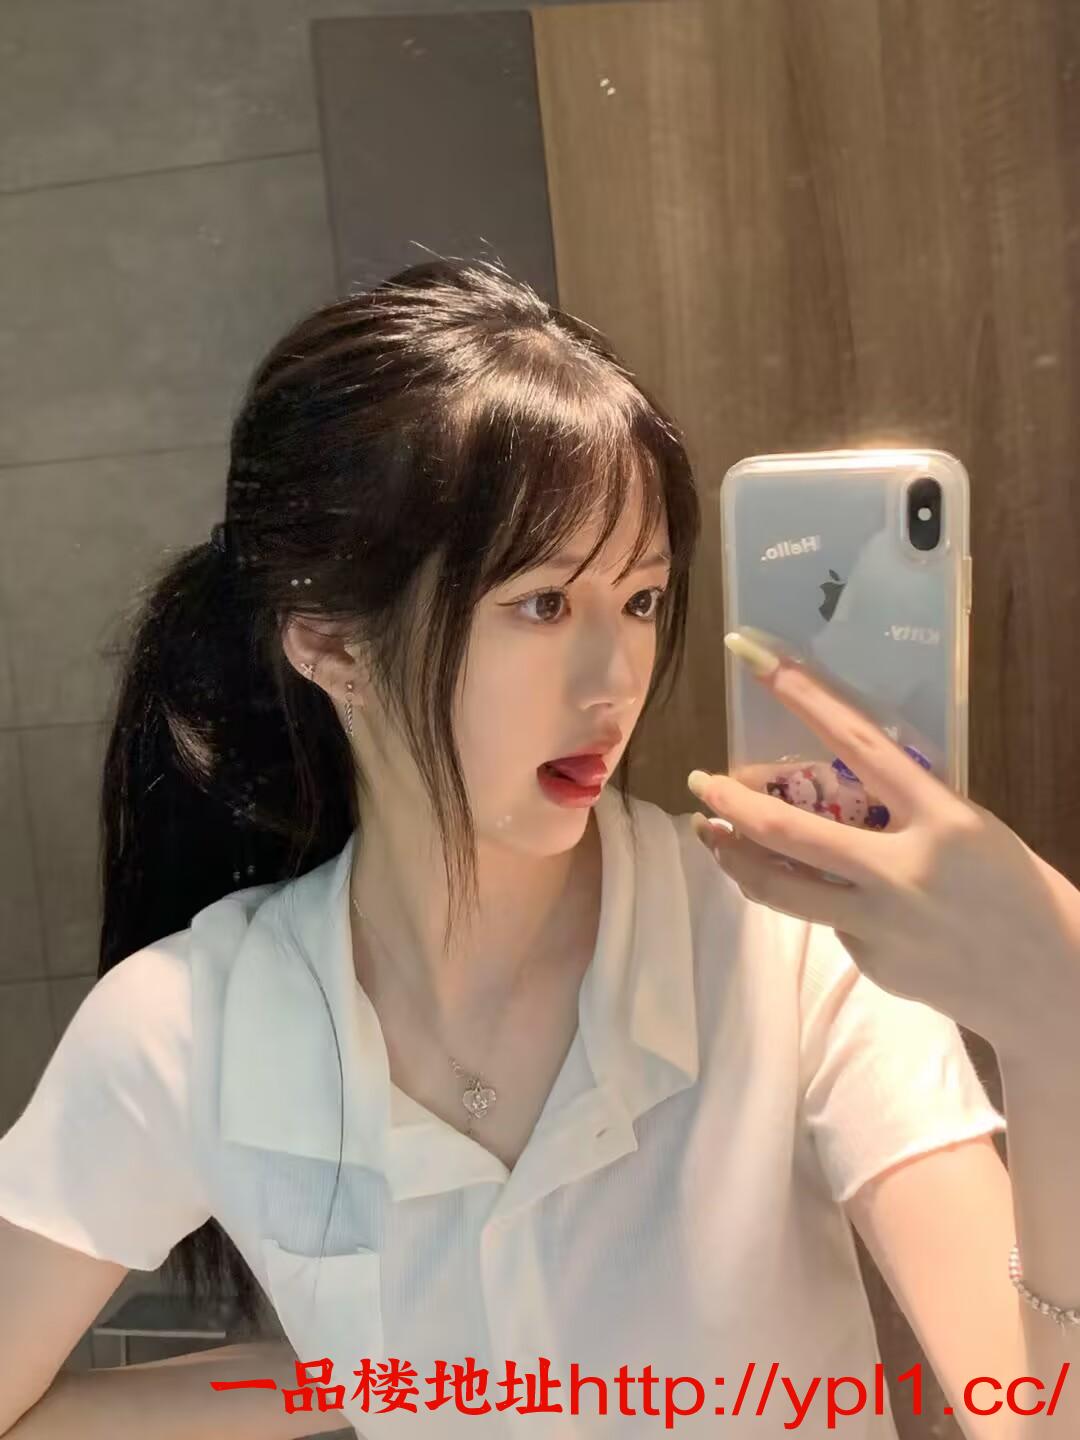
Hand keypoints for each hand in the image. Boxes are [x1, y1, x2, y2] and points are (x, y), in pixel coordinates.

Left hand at [687, 629, 1079, 1062]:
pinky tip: (831, 899)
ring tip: (713, 834)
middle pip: (789, 832)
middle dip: (731, 802)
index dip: (802, 696)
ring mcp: (881, 923)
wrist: (1052, 982)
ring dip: (732, 858)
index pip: (858, 742)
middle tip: (700, 781)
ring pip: (779, 889)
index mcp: (942, 818)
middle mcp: (903, 869)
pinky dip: (814, 901)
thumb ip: (904, 808)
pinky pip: (825, 921)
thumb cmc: (1014, 889)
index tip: (752, 658)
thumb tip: (833, 785)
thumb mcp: (969, 829)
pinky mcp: (871, 963)